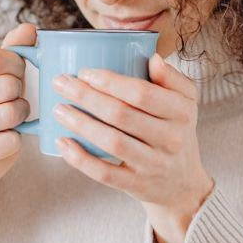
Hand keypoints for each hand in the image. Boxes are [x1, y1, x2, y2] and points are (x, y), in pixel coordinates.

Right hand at [0, 23, 35, 178]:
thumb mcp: (1, 68)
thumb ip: (15, 47)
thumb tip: (28, 29)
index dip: (15, 65)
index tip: (16, 71)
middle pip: (5, 86)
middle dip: (20, 90)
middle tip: (15, 95)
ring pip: (9, 113)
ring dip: (21, 113)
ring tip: (14, 112)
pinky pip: (10, 141)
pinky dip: (17, 138)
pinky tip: (7, 133)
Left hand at [51, 53, 213, 220]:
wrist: (183, 183)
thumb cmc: (175, 130)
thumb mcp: (185, 102)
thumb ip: (171, 77)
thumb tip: (153, 57)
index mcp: (182, 111)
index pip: (142, 93)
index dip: (110, 81)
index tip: (84, 72)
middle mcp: (171, 139)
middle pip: (122, 115)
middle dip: (86, 97)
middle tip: (61, 83)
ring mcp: (154, 164)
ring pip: (112, 142)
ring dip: (81, 124)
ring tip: (58, 109)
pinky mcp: (137, 185)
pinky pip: (105, 173)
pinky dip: (80, 159)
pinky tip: (63, 143)